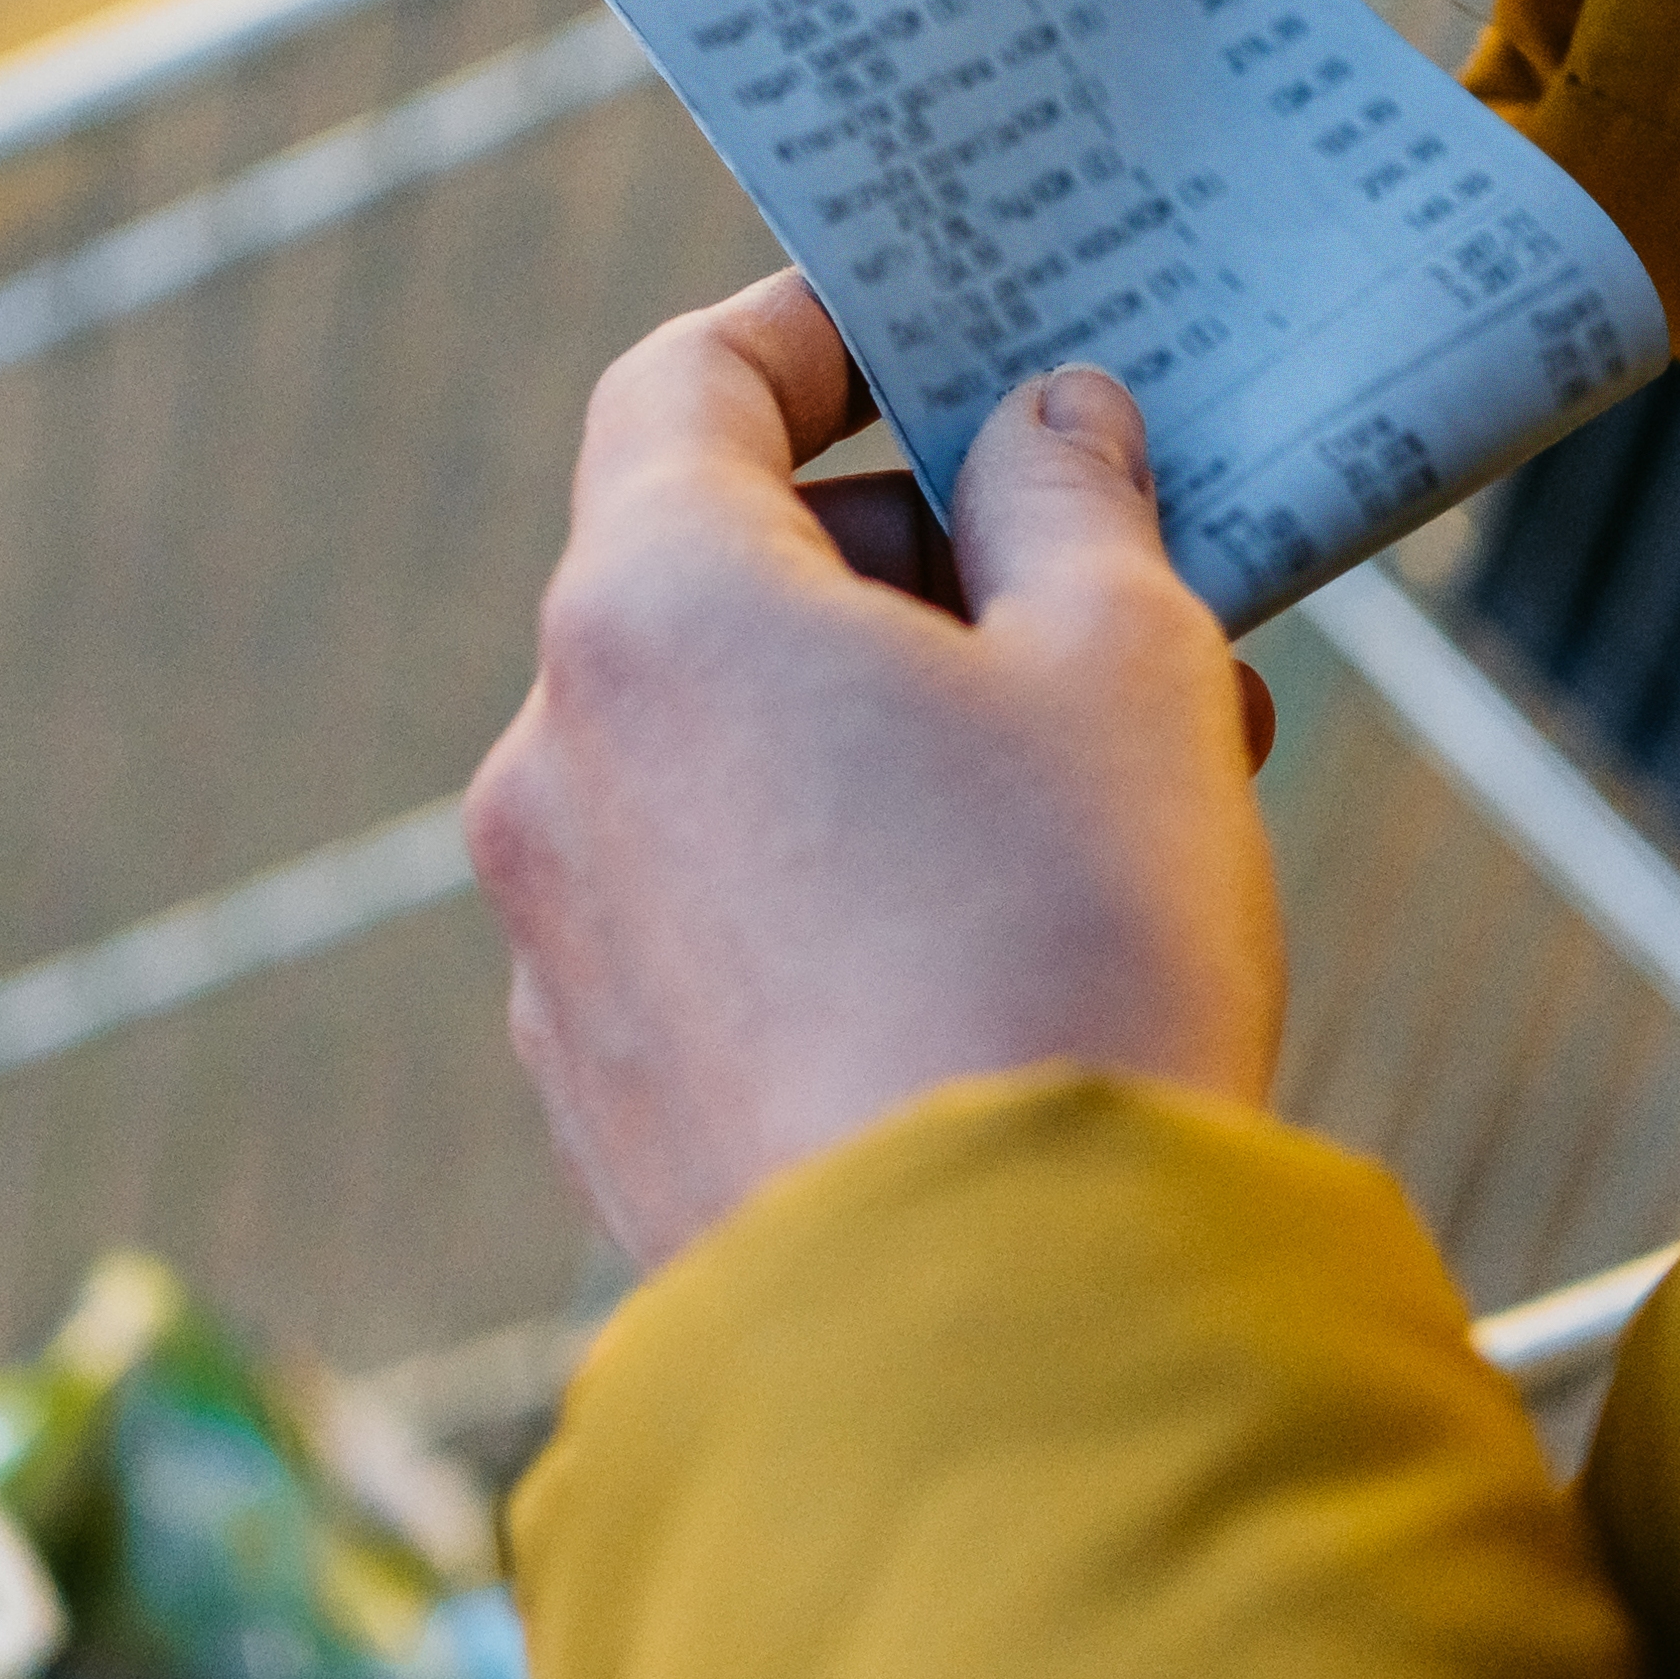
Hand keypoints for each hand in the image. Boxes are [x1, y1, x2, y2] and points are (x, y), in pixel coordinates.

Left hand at [465, 273, 1283, 1268]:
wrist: (990, 1346)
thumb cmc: (1062, 960)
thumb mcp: (1126, 670)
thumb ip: (1076, 507)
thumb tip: (1046, 427)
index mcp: (650, 611)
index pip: (686, 384)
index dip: (815, 333)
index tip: (928, 333)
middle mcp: (554, 765)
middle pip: (714, 580)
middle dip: (920, 568)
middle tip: (1116, 599)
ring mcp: (556, 948)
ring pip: (730, 766)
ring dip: (900, 736)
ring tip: (1118, 794)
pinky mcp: (602, 1100)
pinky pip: (718, 922)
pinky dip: (843, 884)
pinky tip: (1010, 950)